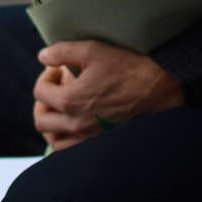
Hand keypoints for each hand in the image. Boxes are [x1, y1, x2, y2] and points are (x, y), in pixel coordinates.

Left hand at [30, 39, 182, 149]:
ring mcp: (89, 138)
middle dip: (42, 102)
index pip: (40, 92)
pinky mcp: (102, 144)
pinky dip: (66, 138)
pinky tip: (74, 122)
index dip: (45, 77)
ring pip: (54, 139)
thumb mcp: (93, 50)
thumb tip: (43, 56)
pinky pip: (72, 150)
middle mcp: (77, 124)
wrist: (161, 90)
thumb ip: (62, 51)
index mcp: (70, 101)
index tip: (57, 70)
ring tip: (60, 108)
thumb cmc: (129, 69)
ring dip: (51, 123)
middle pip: (41, 119)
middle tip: (55, 89)